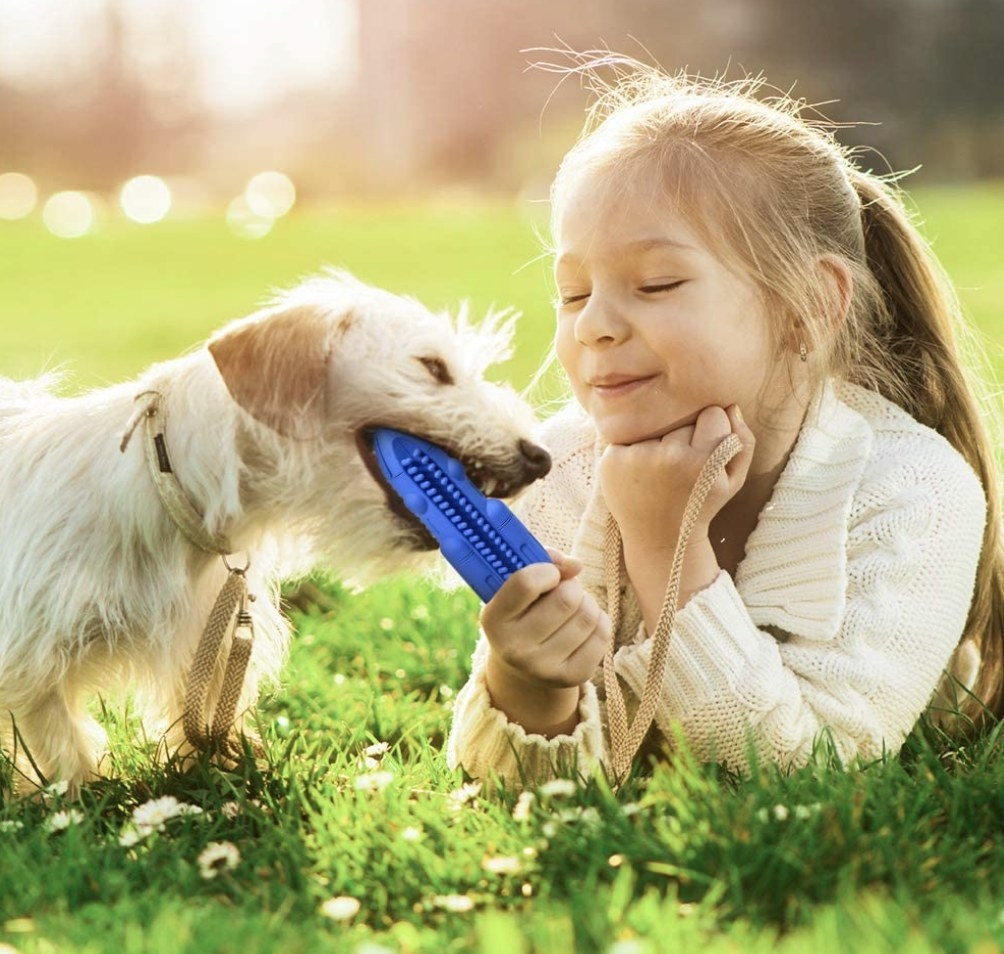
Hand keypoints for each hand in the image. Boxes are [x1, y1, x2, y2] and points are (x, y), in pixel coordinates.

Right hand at [482, 549, 610, 736]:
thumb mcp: (518, 587)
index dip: (547, 570)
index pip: (526, 583)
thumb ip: (544, 561)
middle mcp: (514, 649)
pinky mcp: (571, 678)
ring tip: (574, 608)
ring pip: (588, 615)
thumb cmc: (523, 613)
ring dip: (587, 602)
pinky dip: (599, 621)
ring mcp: (543, 668)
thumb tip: (576, 565)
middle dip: (572, 586)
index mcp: (494, 620)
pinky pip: (602, 633)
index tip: (549, 574)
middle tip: (565, 591)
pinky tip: (583, 626)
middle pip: (567, 599)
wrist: (523, 668)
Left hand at [599, 405, 754, 623]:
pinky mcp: (612, 460)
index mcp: (704, 463)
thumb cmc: (700, 505)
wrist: (659, 539)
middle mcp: (670, 458)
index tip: (705, 451)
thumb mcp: (732, 481)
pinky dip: (634, 447)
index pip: (713, 413)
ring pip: (657, 423)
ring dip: (659, 439)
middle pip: (683, 417)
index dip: (712, 429)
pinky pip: (630, 433)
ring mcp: (638, 458)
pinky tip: (639, 472)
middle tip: (681, 468)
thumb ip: (742, 441)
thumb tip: (730, 406)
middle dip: (685, 435)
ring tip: (660, 471)